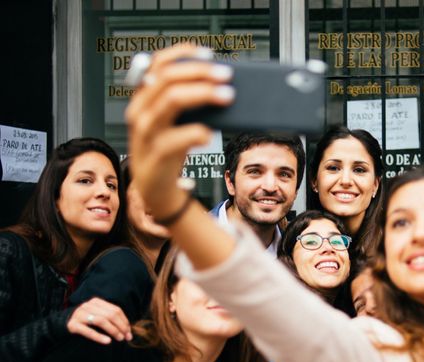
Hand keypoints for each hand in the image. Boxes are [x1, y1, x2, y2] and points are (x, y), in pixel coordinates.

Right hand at [67, 298, 132, 344]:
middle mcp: (88, 306)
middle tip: (126, 337)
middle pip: (110, 315)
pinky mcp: (72, 325)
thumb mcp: (97, 315)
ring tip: (119, 339)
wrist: (62, 324)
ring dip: (113, 330)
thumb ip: (110, 319)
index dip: (125, 321)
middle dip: (121, 327)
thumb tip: (128, 330)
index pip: (115, 310)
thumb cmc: (85, 321)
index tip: (129, 332)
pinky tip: (107, 341)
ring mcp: (79, 314)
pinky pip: (88, 331)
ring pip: (101, 320)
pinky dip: (99, 336)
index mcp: (96, 302)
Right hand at [125, 44, 234, 216]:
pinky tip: (208, 134)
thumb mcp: (173, 121)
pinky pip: (176, 138)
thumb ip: (186, 101)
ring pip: (172, 100)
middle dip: (200, 73)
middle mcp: (140, 110)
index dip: (183, 55)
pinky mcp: (155, 154)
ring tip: (228, 96)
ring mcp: (145, 132)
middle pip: (168, 78)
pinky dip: (196, 133)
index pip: (157, 64)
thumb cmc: (168, 150)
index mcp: (143, 97)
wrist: (155, 188)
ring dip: (203, 94)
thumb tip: (218, 82)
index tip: (209, 54)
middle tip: (226, 75)